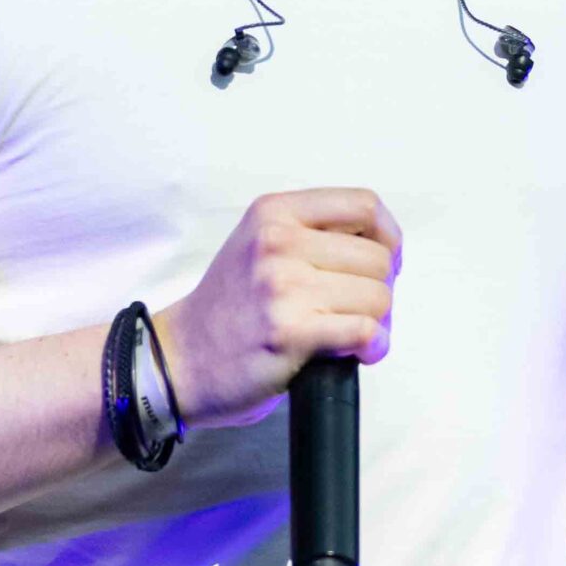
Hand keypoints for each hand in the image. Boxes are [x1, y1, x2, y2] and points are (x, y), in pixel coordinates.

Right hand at [153, 188, 402, 431]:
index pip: (364, 204)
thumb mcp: (259, 245)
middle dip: (382, 288)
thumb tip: (382, 250)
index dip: (388, 236)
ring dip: (379, 321)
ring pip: (378, 295)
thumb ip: (311, 234)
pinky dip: (375, 345)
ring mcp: (283, 286)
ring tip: (356, 333)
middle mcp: (278, 242)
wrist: (177, 361)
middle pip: (378, 256)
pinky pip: (365, 330)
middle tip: (362, 309)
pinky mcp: (290, 331)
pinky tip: (361, 352)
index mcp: (274, 212)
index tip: (385, 261)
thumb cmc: (226, 310)